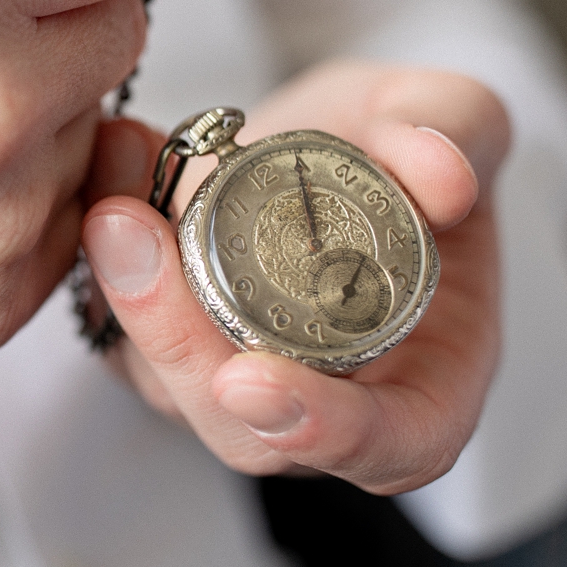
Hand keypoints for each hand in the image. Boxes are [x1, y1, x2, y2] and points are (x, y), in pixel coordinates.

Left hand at [80, 61, 510, 494]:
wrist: (330, 138)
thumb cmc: (408, 151)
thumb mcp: (454, 117)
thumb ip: (461, 132)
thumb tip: (445, 177)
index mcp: (427, 383)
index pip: (389, 448)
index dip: (322, 430)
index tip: (250, 382)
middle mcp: (319, 404)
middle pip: (239, 426)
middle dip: (176, 341)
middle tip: (133, 236)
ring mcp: (229, 383)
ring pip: (160, 376)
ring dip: (125, 286)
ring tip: (117, 181)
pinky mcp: (159, 342)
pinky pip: (117, 318)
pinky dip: (105, 246)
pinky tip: (110, 162)